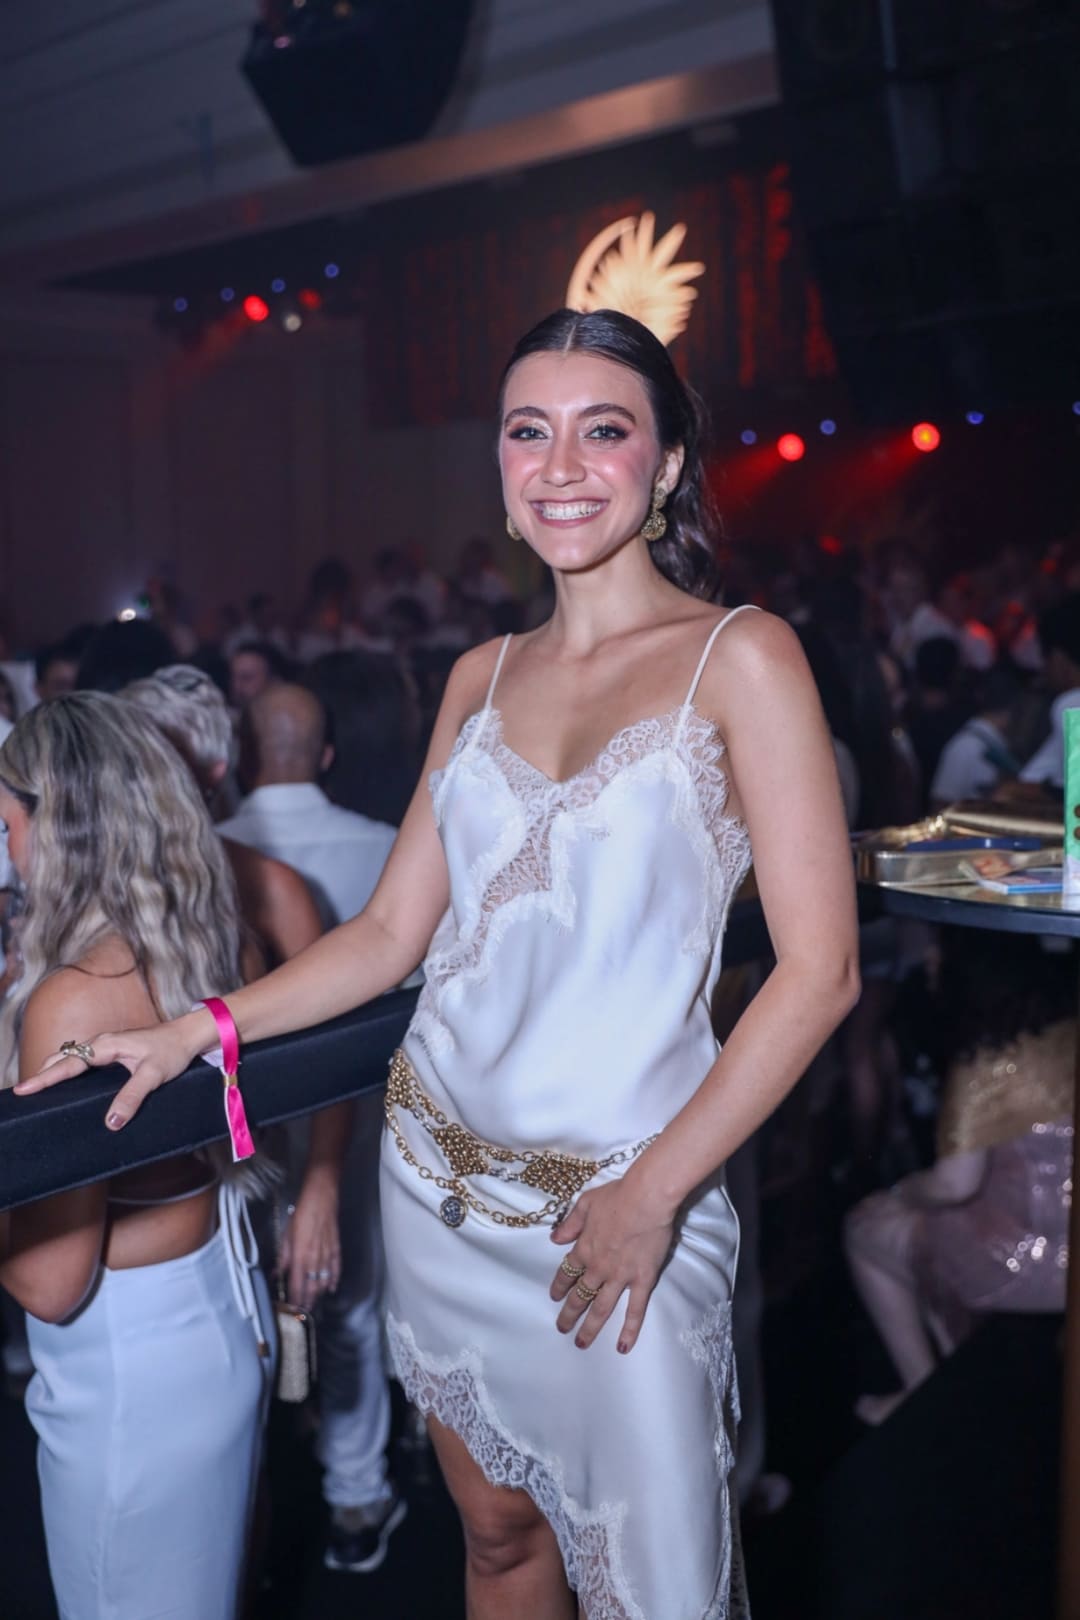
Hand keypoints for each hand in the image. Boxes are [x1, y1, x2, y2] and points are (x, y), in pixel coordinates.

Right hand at [12, 1012, 211, 1128]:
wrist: (187, 1036)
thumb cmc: (172, 1051)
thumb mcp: (154, 1076)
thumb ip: (132, 1097)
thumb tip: (111, 1121)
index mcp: (106, 1046)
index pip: (69, 1063)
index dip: (45, 1077)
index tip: (25, 1088)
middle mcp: (102, 1044)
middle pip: (64, 1058)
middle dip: (42, 1073)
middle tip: (23, 1093)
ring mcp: (106, 1047)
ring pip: (72, 1058)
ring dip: (53, 1070)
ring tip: (36, 1090)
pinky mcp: (113, 1053)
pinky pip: (82, 1062)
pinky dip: (67, 1070)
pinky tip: (65, 1084)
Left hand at [279, 1172, 341, 1311]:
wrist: (321, 1199)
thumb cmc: (301, 1215)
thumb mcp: (286, 1236)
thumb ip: (283, 1258)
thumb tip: (275, 1275)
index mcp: (300, 1257)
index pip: (296, 1286)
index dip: (294, 1301)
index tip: (291, 1310)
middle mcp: (315, 1260)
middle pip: (312, 1289)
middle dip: (307, 1303)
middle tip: (302, 1314)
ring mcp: (327, 1256)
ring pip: (324, 1282)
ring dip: (319, 1295)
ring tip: (313, 1304)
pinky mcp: (336, 1250)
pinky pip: (336, 1270)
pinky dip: (334, 1281)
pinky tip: (331, 1289)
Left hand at [549, 1177, 674, 1352]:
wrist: (646, 1199)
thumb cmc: (617, 1196)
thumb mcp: (586, 1203)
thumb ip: (570, 1223)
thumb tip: (555, 1239)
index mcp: (584, 1248)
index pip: (567, 1272)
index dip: (559, 1286)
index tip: (554, 1297)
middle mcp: (598, 1267)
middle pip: (580, 1296)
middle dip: (569, 1314)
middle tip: (562, 1329)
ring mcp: (620, 1277)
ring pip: (601, 1308)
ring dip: (590, 1327)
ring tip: (581, 1343)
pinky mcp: (642, 1281)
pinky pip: (635, 1310)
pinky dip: (629, 1330)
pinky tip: (622, 1346)